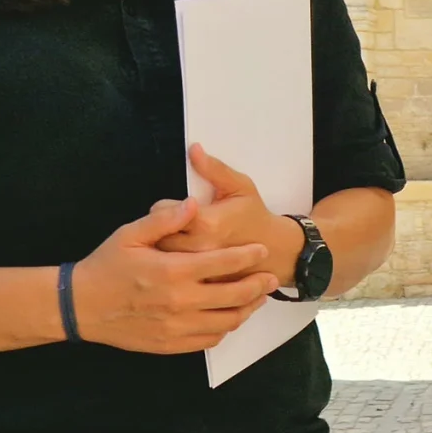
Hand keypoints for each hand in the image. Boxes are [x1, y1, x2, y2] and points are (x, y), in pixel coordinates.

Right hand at [72, 196, 279, 354]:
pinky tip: (229, 316)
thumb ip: (164, 219)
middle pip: (234, 296)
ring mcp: (177, 327)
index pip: (224, 263)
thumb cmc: (106, 266)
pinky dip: (225, 328)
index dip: (249, 256)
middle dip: (258, 286)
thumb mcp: (130, 234)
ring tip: (257, 298)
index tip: (262, 251)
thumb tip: (194, 203)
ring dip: (247, 309)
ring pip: (227, 322)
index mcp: (173, 271)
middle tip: (271, 278)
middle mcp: (180, 302)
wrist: (80, 307)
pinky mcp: (171, 344)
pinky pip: (209, 340)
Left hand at [166, 146, 302, 275]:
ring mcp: (200, 270)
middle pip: (156, 236)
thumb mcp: (240, 186)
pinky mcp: (201, 283)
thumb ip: (214, 169)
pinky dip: (173, 267)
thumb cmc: (254, 215)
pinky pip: (175, 275)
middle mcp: (200, 248)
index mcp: (206, 222)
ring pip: (162, 258)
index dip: (164, 207)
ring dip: (163, 248)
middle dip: (161, 228)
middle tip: (173, 224)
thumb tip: (194, 149)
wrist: (275, 250)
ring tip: (176, 239)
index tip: (175, 207)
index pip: (162, 211)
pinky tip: (181, 260)